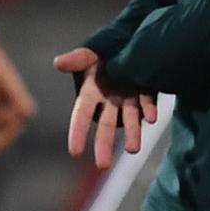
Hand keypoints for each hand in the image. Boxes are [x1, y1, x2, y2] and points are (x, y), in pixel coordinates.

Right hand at [53, 46, 157, 168]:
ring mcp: (128, 99)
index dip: (77, 133)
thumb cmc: (104, 51)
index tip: (75, 152)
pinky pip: (147, 104)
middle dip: (104, 145)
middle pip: (105, 125)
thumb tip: (57, 62)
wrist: (130, 44)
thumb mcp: (89, 55)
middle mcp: (109, 100)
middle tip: (103, 166)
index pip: (81, 115)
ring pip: (130, 119)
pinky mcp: (146, 94)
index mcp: (91, 92)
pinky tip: (152, 119)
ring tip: (134, 150)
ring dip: (132, 134)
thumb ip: (76, 59)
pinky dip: (149, 111)